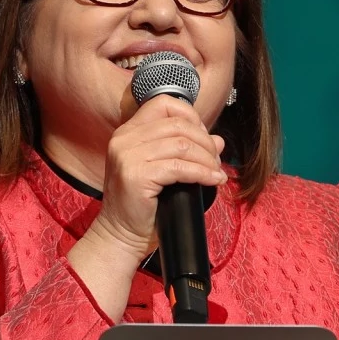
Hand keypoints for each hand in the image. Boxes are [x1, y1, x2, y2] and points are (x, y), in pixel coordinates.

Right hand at [90, 95, 226, 261]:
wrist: (120, 235)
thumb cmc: (141, 205)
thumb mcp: (163, 170)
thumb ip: (186, 150)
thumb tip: (218, 141)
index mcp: (127, 132)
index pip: (163, 104)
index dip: (190, 117)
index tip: (204, 137)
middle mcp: (124, 139)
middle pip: (178, 125)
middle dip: (205, 141)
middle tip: (216, 160)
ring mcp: (128, 156)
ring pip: (182, 145)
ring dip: (207, 159)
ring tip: (216, 172)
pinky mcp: (136, 175)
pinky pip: (180, 167)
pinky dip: (202, 173)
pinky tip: (213, 180)